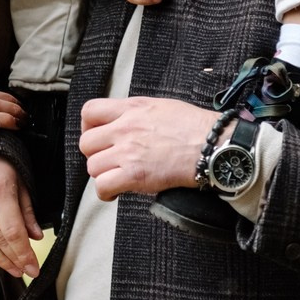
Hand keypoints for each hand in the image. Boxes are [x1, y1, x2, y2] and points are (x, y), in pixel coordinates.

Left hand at [79, 96, 212, 200]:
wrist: (213, 146)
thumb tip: (126, 121)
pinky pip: (102, 186)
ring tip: (116, 177)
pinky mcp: (134, 174)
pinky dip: (105, 192)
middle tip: (109, 161)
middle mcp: (125, 128)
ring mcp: (128, 152)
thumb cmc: (195, 128)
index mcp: (132, 109)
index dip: (87, 126)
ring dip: (102, 174)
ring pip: (92, 166)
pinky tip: (115, 192)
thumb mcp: (161, 106)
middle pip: (86, 143)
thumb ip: (137, 113)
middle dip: (95, 154)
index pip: (90, 111)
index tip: (96, 136)